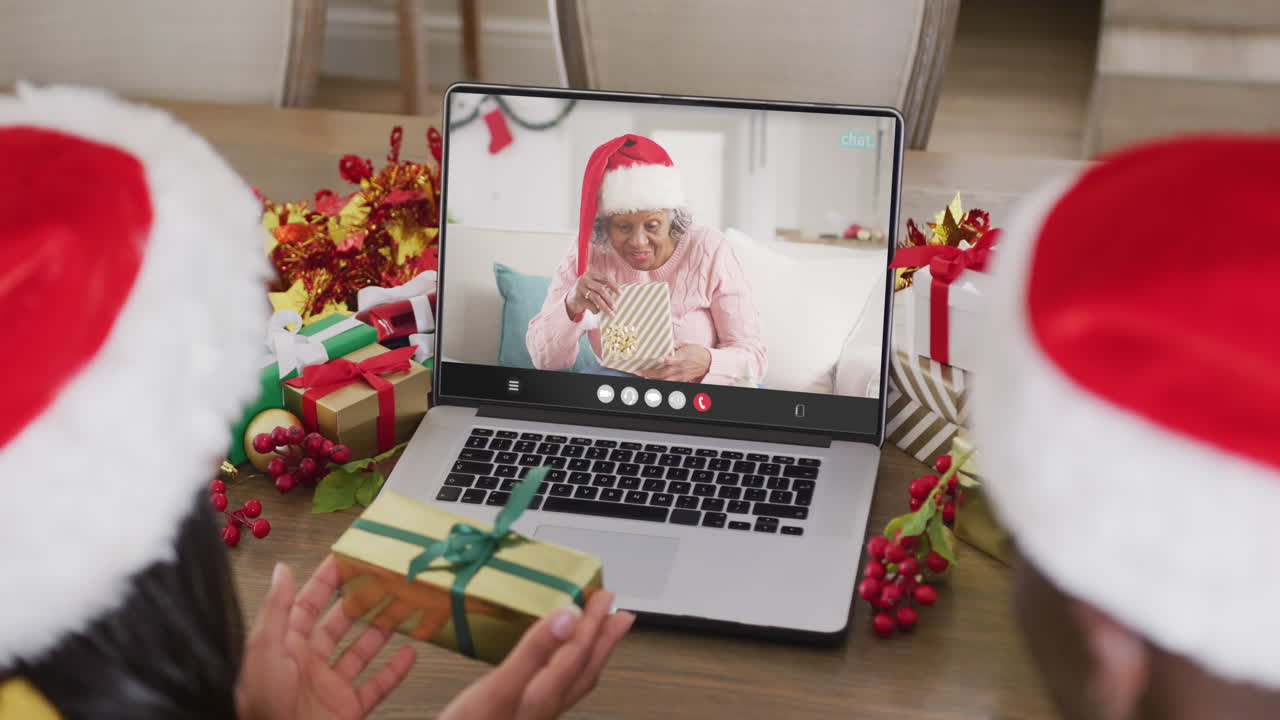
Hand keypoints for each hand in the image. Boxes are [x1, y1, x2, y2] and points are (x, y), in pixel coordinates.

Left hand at [236, 557, 416, 719]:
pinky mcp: (347, 709)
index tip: (345, 560)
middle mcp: (308, 665)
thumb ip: (276, 610)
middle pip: (339, 625)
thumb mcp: (264, 651)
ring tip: (400, 610)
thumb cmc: (261, 708)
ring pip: (360, 652)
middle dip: (360, 602)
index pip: (307, 605)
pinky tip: (409, 654)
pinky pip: (376, 687)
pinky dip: (395, 671)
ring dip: (381, 631)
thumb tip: (282, 572)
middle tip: (382, 581)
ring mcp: (329, 687)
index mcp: (285, 647)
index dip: (326, 581)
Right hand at [440, 590, 633, 719]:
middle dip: (603, 639)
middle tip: (620, 614)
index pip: (578, 651)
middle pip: (584, 668)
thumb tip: (569, 618)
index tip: (601, 596)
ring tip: (601, 634)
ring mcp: (536, 714)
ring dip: (591, 653)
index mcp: (545, 694)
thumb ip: (535, 651)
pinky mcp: (522, 716)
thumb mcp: (499, 686)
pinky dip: (567, 667)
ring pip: (575, 680)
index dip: (591, 621)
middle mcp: (546, 706)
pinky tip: (555, 664)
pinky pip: (558, 686)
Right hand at [565, 271, 620, 318]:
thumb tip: (619, 292)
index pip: (605, 278)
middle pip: (601, 289)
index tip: (621, 293)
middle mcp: (584, 280)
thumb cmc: (586, 291)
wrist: (571, 298)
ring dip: (605, 307)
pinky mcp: (577, 298)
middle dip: (609, 299)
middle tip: (615, 307)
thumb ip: (603, 285)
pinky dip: (595, 310)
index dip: (614, 286)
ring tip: (611, 313)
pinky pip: (590, 305)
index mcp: (590, 274)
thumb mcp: (593, 284)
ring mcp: (580, 288)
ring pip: (596, 298)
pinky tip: (597, 312)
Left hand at [638, 344, 711, 382]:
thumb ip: (675, 344)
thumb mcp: (686, 344)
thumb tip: (665, 341)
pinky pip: (669, 382)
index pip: (672, 360)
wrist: (708, 362)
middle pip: (662, 373)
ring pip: (664, 380)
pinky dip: (661, 381)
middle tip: (638, 371)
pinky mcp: (681, 380)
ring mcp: (679, 376)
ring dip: (653, 378)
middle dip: (649, 373)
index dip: (665, 360)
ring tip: (643, 376)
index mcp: (681, 358)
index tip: (658, 359)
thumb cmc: (696, 351)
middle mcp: (679, 369)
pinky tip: (652, 380)